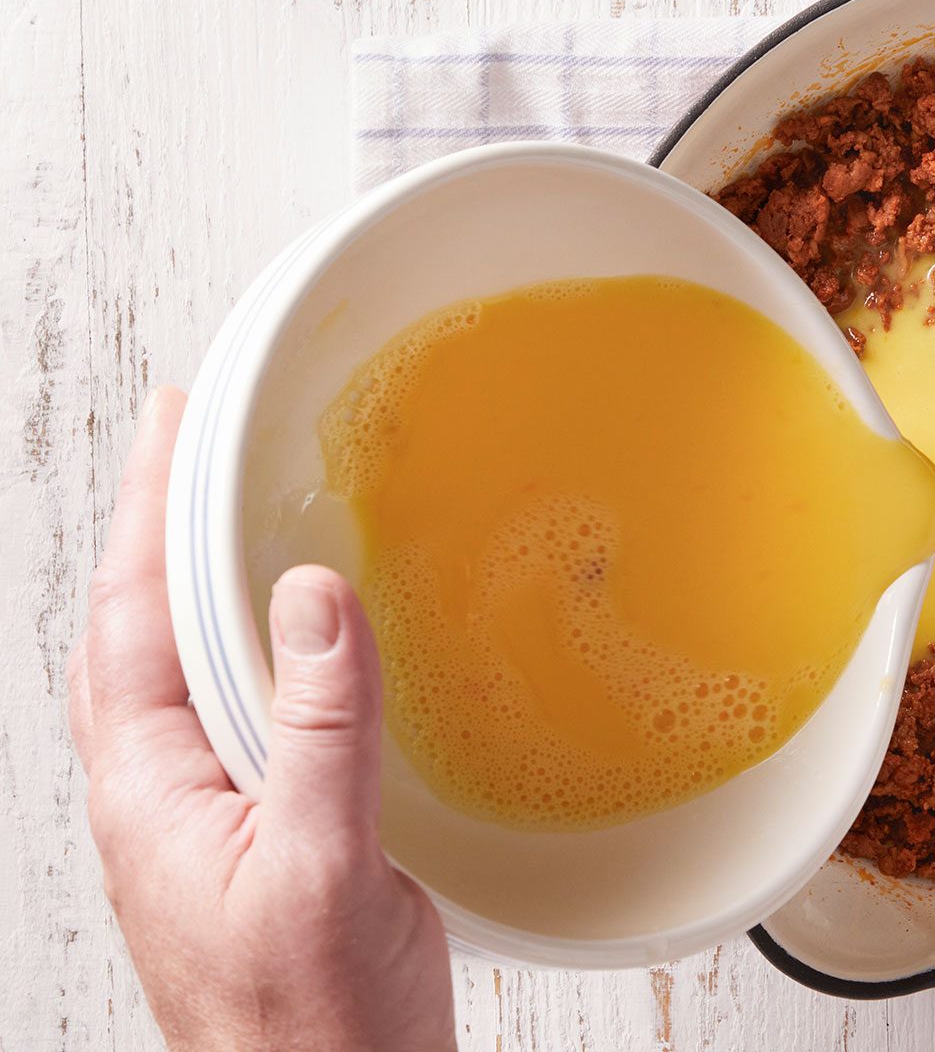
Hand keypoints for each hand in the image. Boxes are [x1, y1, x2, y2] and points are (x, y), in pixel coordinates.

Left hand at [68, 387, 454, 1051]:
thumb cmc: (310, 1026)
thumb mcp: (323, 864)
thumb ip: (320, 728)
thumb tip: (312, 595)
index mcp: (152, 794)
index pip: (132, 617)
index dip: (147, 510)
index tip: (171, 423)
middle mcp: (165, 796)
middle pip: (136, 633)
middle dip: (156, 530)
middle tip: (191, 444)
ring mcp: (208, 818)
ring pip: (182, 675)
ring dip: (197, 585)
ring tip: (228, 513)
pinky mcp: (264, 837)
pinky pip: (241, 716)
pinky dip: (255, 651)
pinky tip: (297, 643)